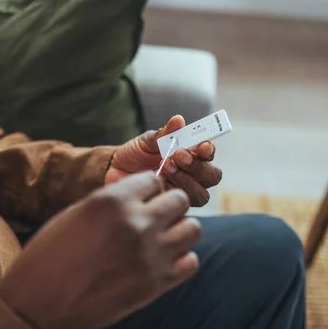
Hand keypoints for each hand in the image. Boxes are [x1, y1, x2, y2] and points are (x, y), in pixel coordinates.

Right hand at [0, 172, 200, 328]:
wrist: (40, 303)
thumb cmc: (50, 254)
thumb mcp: (78, 213)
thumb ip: (114, 202)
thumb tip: (142, 197)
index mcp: (113, 201)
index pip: (154, 179)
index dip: (148, 189)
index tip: (143, 198)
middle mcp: (137, 223)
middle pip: (179, 200)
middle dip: (169, 205)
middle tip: (155, 217)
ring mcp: (150, 254)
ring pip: (193, 228)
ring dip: (179, 229)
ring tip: (162, 237)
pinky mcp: (156, 283)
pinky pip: (191, 261)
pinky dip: (181, 259)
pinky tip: (162, 260)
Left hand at [106, 116, 222, 205]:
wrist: (115, 171)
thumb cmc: (135, 154)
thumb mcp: (147, 141)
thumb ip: (165, 134)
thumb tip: (179, 120)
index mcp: (191, 155)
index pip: (209, 154)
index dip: (208, 150)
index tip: (201, 146)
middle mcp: (193, 175)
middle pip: (212, 176)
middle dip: (198, 167)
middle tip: (178, 156)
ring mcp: (183, 193)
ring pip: (201, 194)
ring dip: (186, 180)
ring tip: (165, 167)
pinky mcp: (172, 208)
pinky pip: (183, 206)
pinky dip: (172, 192)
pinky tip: (158, 181)